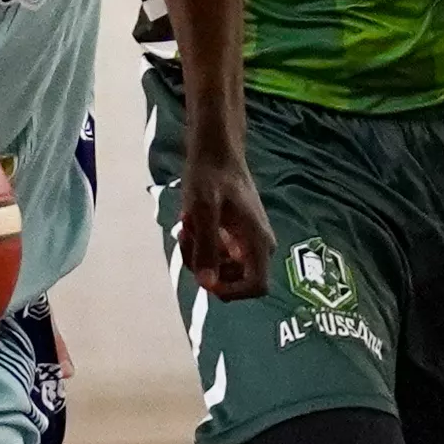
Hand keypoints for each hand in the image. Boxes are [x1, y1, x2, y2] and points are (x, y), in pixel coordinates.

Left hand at [177, 153, 268, 301]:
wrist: (215, 152)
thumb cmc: (211, 176)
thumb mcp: (203, 211)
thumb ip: (206, 247)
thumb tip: (207, 285)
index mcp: (257, 241)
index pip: (257, 286)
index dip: (232, 291)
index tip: (204, 277)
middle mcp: (256, 246)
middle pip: (232, 280)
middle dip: (205, 266)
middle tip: (188, 238)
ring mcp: (244, 243)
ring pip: (219, 269)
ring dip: (197, 254)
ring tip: (186, 225)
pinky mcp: (233, 237)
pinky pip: (215, 256)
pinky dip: (198, 246)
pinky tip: (190, 223)